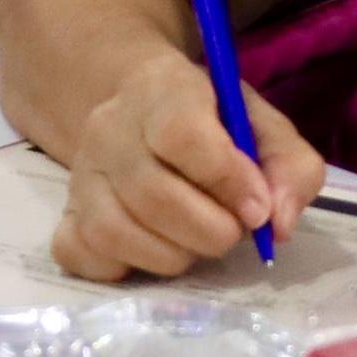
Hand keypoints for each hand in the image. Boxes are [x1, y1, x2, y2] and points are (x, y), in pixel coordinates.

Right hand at [50, 51, 324, 280]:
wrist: (144, 112)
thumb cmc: (214, 124)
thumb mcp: (264, 128)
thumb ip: (291, 169)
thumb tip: (278, 223)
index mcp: (160, 90)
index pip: (181, 134)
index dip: (226, 181)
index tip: (257, 210)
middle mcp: (108, 128)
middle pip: (152, 194)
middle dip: (211, 230)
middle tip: (233, 229)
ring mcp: (80, 174)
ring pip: (116, 232)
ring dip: (173, 254)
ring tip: (196, 239)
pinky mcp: (65, 214)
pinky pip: (80, 254)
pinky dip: (123, 266)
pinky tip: (152, 250)